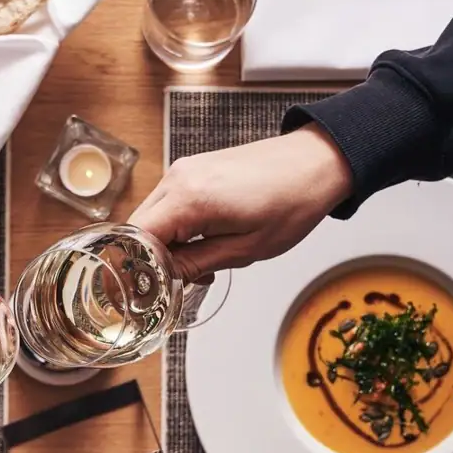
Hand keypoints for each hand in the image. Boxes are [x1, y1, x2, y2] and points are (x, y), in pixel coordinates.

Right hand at [128, 125, 353, 280]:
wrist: (316, 162)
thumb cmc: (291, 202)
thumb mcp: (246, 250)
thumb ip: (197, 264)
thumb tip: (165, 278)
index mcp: (189, 198)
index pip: (136, 238)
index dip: (137, 268)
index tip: (147, 291)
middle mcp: (178, 178)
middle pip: (137, 227)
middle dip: (149, 258)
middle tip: (177, 282)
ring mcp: (184, 170)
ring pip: (151, 215)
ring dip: (164, 243)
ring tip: (198, 263)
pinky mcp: (193, 169)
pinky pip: (168, 203)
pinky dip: (175, 226)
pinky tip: (202, 240)